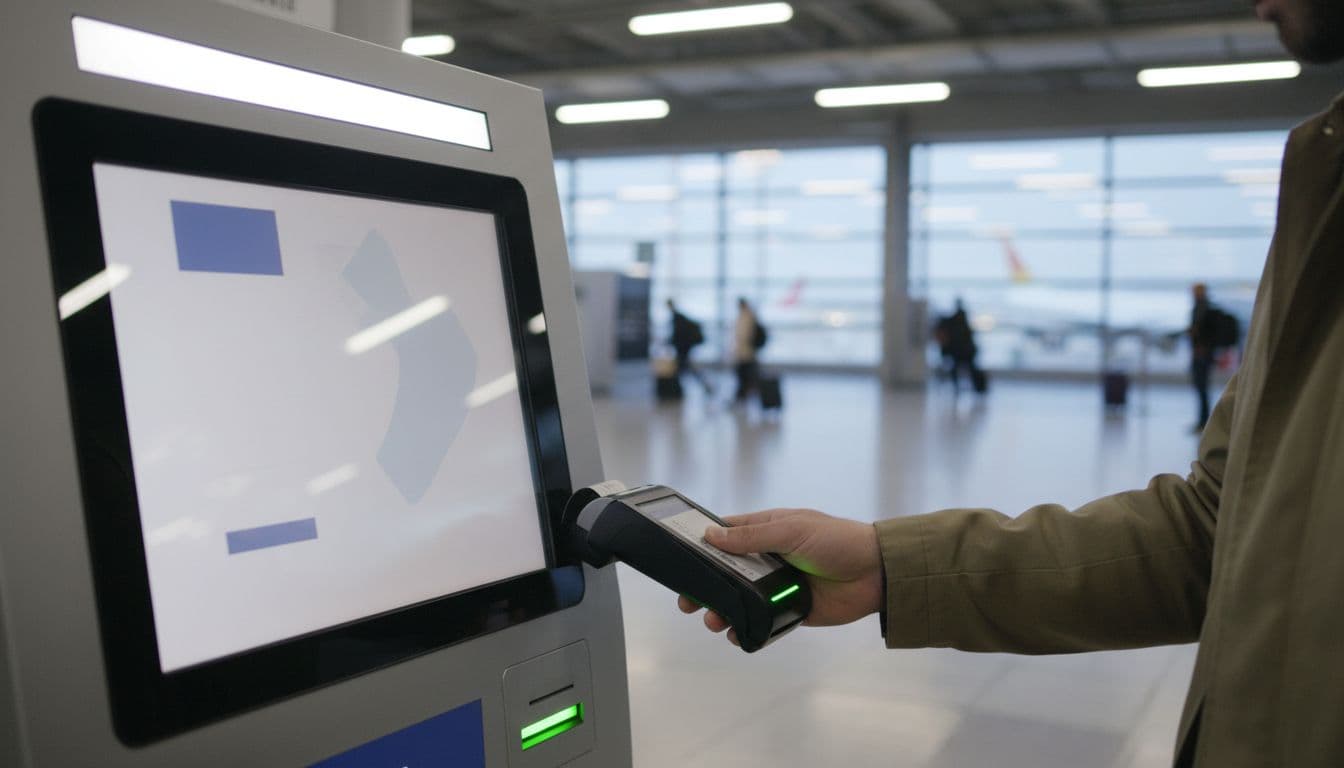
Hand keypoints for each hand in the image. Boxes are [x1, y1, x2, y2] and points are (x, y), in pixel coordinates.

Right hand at [676, 508, 882, 645]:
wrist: (877, 574)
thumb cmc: (837, 541)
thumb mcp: (792, 531)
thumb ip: (752, 536)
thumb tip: (711, 536)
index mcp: (768, 530)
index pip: (727, 535)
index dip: (703, 545)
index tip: (680, 559)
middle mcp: (769, 557)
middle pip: (726, 572)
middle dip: (704, 586)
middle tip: (687, 601)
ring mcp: (777, 585)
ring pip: (739, 599)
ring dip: (721, 609)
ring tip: (713, 620)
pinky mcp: (789, 610)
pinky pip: (760, 621)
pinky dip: (745, 628)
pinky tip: (735, 634)